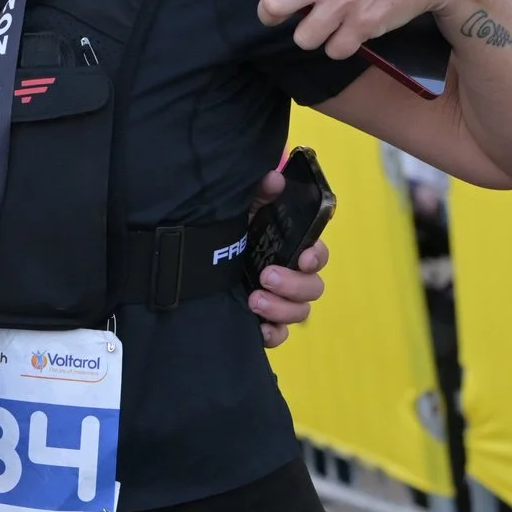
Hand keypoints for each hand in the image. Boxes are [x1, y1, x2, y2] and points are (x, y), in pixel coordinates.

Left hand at [243, 0, 477, 60]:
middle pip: (272, 8)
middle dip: (270, 14)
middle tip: (280, 11)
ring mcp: (347, 3)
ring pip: (302, 37)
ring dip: (307, 33)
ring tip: (316, 23)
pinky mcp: (367, 24)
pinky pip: (335, 50)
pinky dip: (336, 46)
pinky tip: (341, 33)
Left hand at [243, 160, 329, 347]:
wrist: (194, 262)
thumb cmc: (228, 235)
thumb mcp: (241, 210)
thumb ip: (258, 193)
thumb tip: (273, 177)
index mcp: (290, 249)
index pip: (317, 255)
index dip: (316, 257)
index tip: (302, 258)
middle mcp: (290, 277)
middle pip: (313, 287)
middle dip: (293, 284)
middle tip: (266, 276)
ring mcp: (279, 302)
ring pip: (299, 312)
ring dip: (281, 308)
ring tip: (253, 299)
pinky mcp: (265, 323)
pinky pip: (280, 335)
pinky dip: (273, 334)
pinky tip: (259, 328)